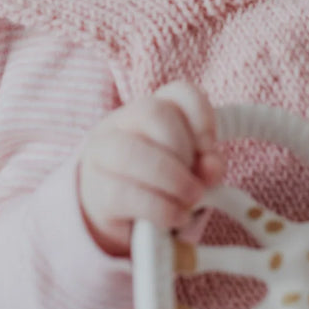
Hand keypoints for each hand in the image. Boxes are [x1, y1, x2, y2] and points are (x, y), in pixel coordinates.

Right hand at [77, 80, 224, 256]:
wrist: (111, 213)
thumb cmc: (158, 181)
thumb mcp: (188, 168)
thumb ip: (206, 164)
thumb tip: (211, 167)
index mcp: (153, 109)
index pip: (178, 92)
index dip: (200, 114)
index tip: (209, 146)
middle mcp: (123, 121)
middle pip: (154, 114)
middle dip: (183, 149)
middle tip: (197, 180)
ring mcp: (104, 152)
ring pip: (132, 152)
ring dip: (172, 179)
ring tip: (190, 200)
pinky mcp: (97, 190)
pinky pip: (125, 193)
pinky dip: (160, 209)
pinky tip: (175, 216)